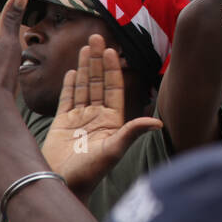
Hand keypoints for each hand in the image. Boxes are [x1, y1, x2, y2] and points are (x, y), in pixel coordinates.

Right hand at [42, 34, 162, 199]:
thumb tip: (159, 123)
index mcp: (112, 120)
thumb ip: (133, 132)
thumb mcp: (114, 150)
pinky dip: (70, 85)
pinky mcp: (62, 123)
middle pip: (98, 82)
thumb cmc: (91, 172)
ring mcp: (79, 119)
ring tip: (85, 47)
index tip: (112, 50)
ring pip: (83, 86)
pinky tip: (73, 71)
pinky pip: (67, 99)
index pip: (114, 87)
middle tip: (96, 37)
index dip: (113, 68)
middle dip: (98, 60)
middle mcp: (97, 116)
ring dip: (84, 67)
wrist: (63, 184)